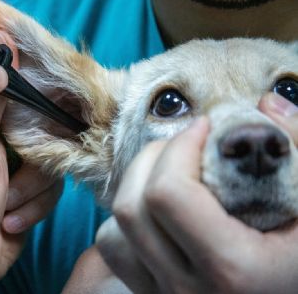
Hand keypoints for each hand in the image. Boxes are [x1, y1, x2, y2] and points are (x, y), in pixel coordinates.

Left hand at [0, 31, 62, 293]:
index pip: (18, 94)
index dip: (36, 93)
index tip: (53, 95)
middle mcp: (1, 142)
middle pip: (43, 128)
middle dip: (34, 157)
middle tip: (16, 169)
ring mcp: (17, 168)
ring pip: (52, 160)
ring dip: (29, 190)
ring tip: (3, 206)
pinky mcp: (31, 192)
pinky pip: (53, 188)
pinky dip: (33, 207)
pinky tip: (9, 221)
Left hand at [96, 112, 297, 293]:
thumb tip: (267, 104)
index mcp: (232, 268)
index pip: (168, 194)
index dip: (180, 147)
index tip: (204, 129)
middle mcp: (186, 289)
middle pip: (131, 206)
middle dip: (153, 158)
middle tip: (185, 145)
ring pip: (113, 231)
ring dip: (135, 189)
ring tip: (170, 174)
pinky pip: (114, 252)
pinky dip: (126, 222)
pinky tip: (159, 211)